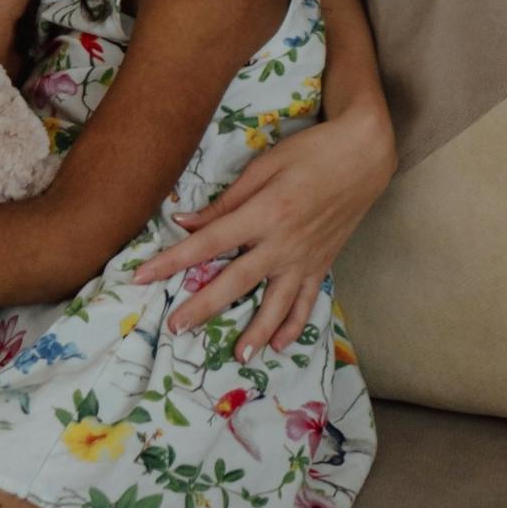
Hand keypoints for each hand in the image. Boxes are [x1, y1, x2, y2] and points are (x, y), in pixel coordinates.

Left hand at [135, 111, 395, 358]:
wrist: (363, 155)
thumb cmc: (310, 151)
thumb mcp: (264, 166)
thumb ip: (227, 201)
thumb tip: (187, 222)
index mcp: (264, 213)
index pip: (208, 243)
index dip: (173, 260)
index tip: (142, 276)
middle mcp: (282, 244)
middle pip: (235, 281)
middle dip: (203, 306)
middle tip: (175, 327)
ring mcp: (305, 259)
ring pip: (275, 304)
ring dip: (255, 332)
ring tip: (238, 356)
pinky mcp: (322, 264)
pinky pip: (306, 302)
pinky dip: (293, 325)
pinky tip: (280, 344)